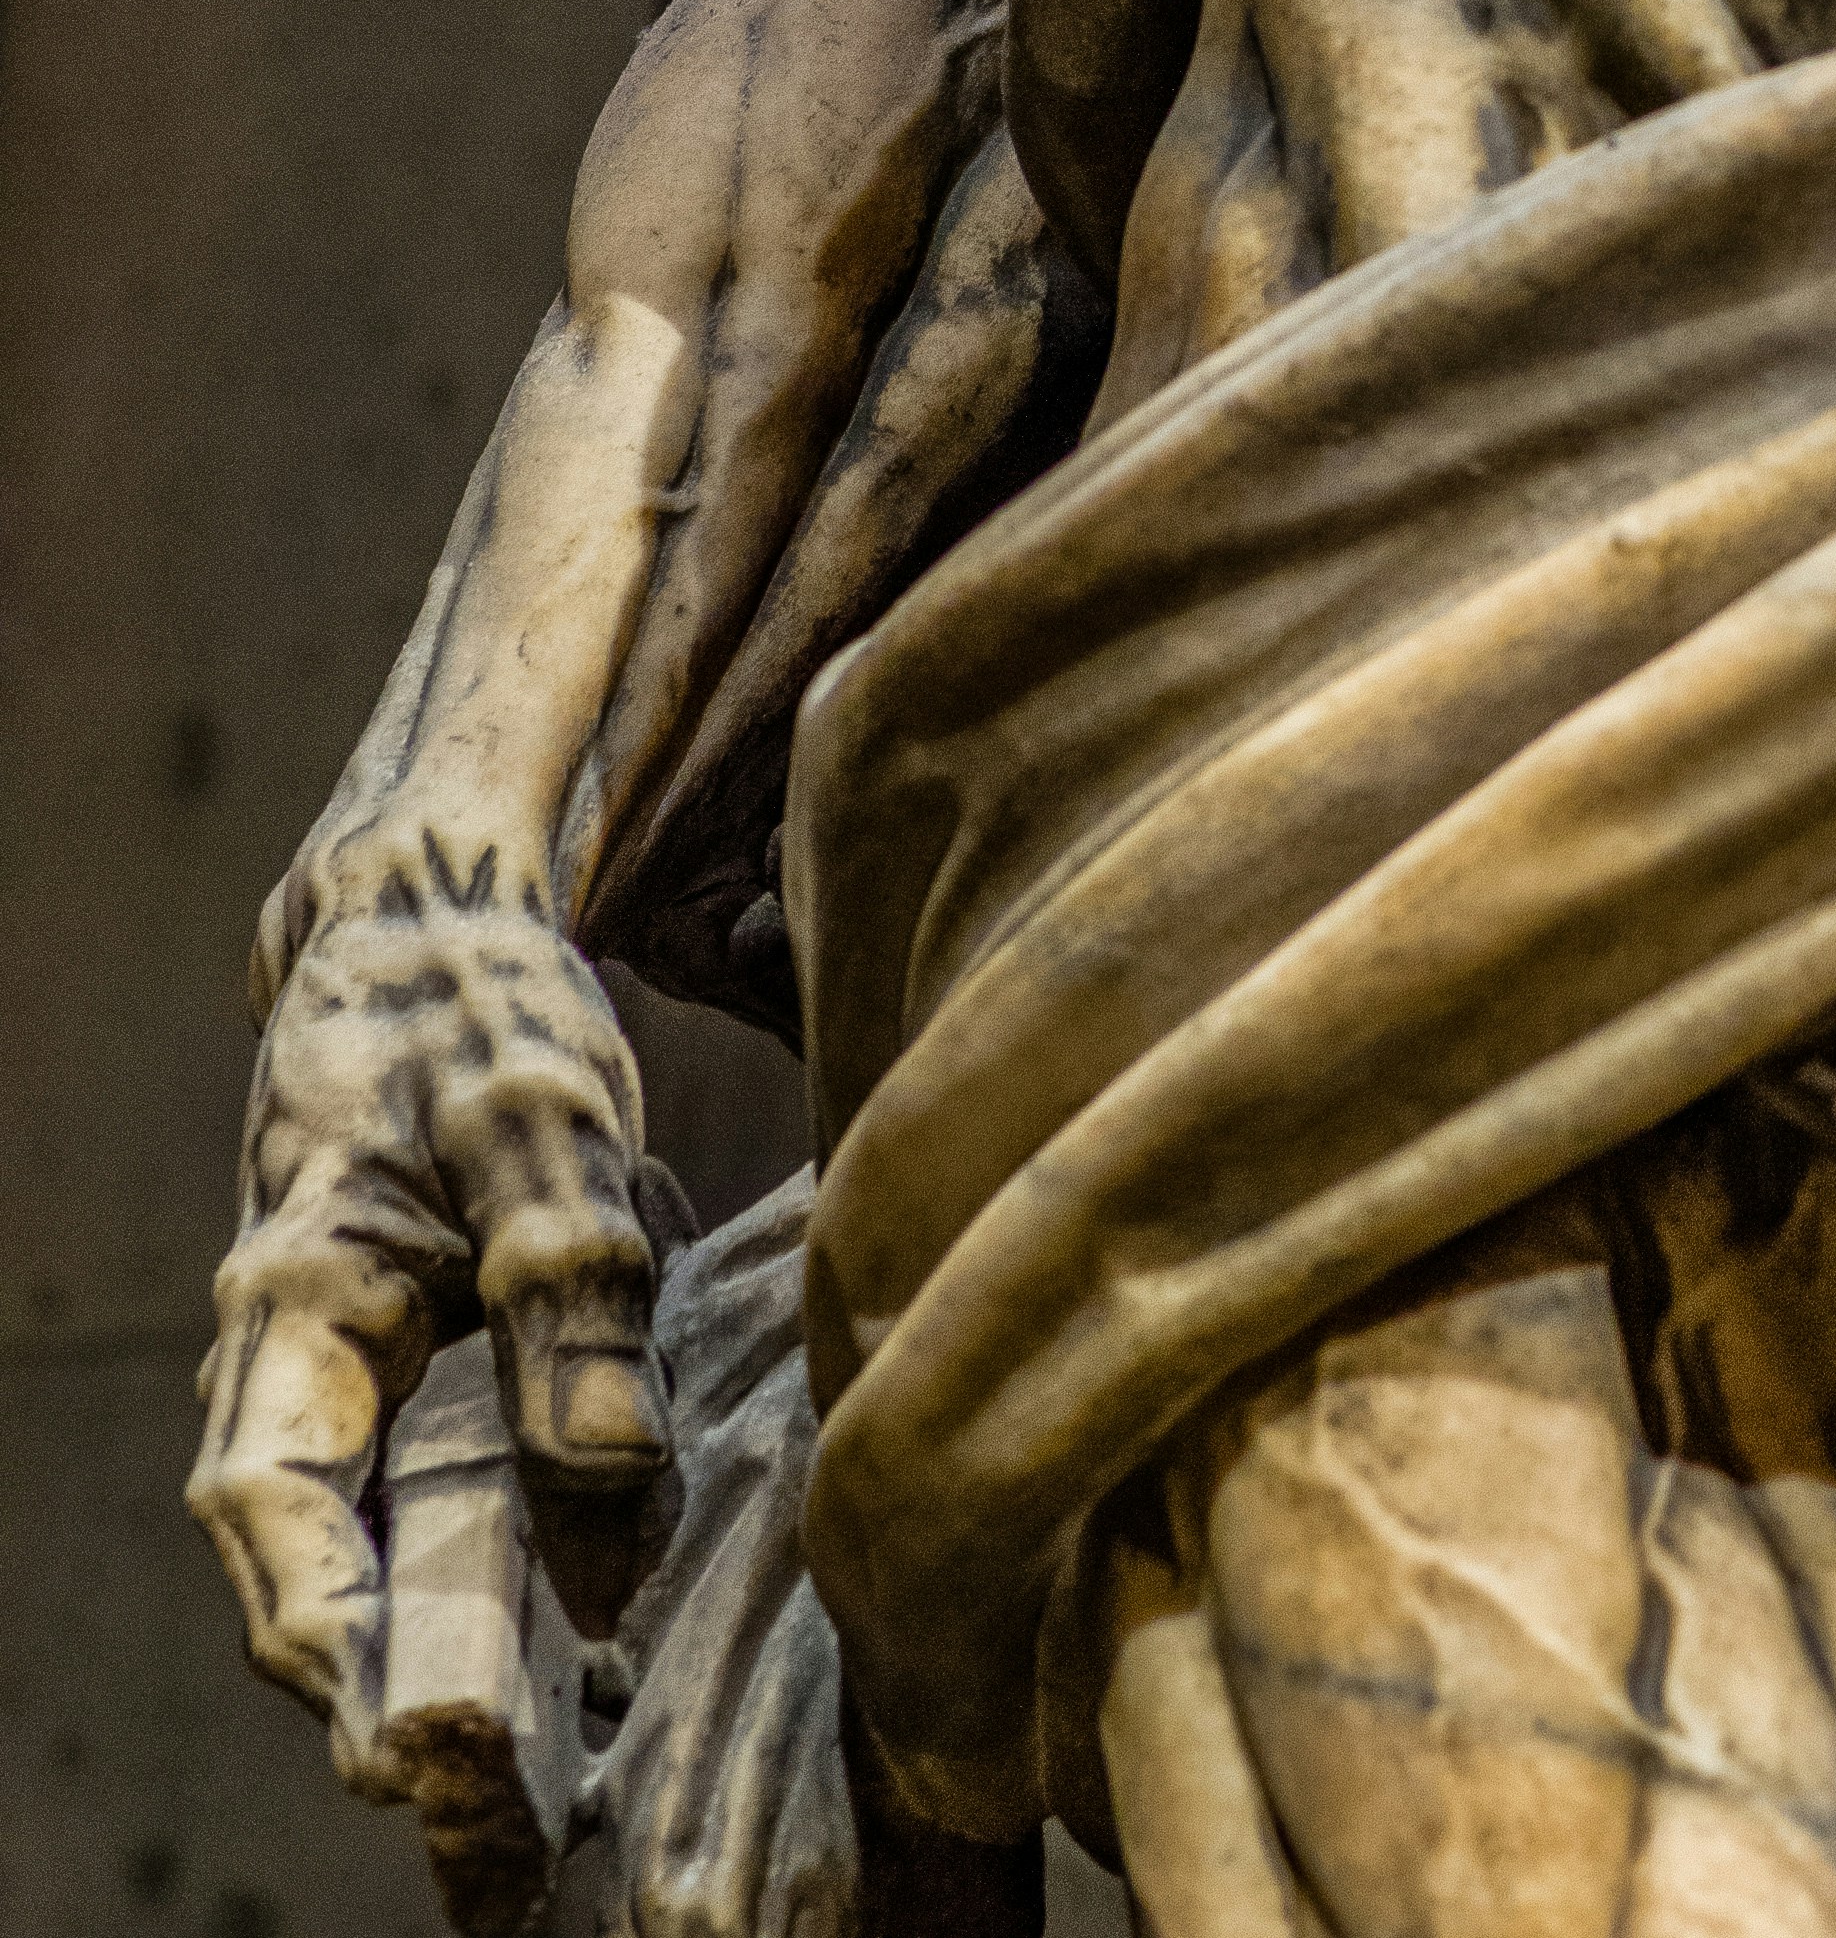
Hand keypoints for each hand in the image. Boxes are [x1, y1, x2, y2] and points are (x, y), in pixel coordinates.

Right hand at [190, 807, 662, 1792]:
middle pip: (323, 1588)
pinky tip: (608, 1714)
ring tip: (550, 1845)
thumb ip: (563, 1264)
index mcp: (294, 1306)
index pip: (276, 1504)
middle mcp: (309, 1381)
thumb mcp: (534, 1107)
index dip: (331, 1632)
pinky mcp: (446, 1398)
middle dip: (392, 1720)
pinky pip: (461, 1536)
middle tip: (495, 1848)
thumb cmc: (471, 1013)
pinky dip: (515, 1626)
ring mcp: (372, 1399)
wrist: (430, 937)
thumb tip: (602, 1466)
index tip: (402, 1740)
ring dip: (457, 1701)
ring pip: (393, 1582)